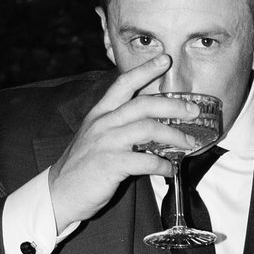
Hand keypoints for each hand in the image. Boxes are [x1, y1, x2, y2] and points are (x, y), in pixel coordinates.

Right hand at [46, 56, 196, 232]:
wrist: (60, 192)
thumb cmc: (83, 166)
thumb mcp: (95, 137)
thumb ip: (118, 127)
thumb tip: (152, 127)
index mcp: (99, 113)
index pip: (123, 84)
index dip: (144, 70)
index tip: (164, 60)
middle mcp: (102, 123)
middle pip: (143, 105)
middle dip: (173, 105)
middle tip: (193, 110)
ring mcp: (106, 143)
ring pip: (147, 129)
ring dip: (174, 135)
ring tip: (189, 143)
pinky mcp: (110, 164)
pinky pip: (145, 160)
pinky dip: (162, 165)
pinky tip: (171, 169)